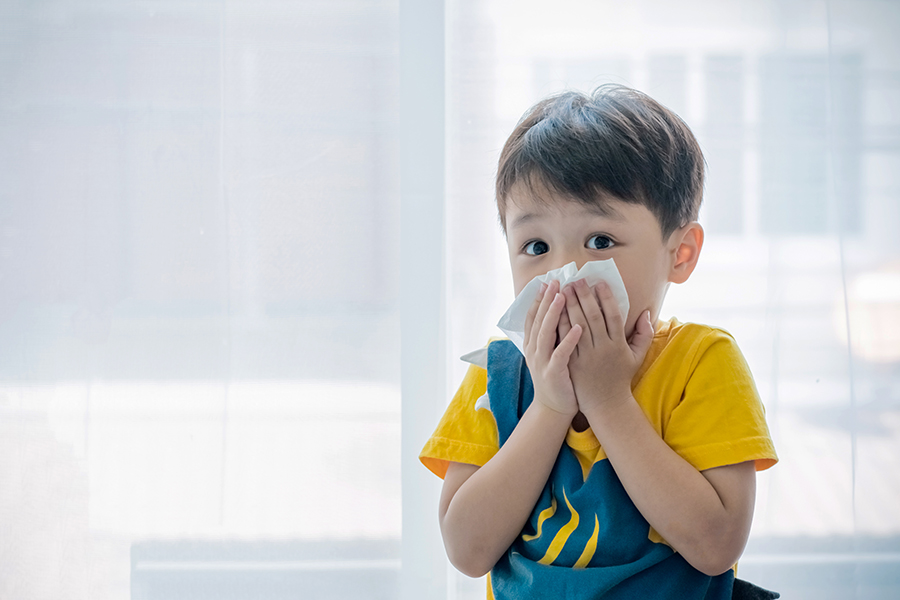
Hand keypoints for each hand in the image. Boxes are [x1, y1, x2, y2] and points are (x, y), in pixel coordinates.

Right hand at [522, 279, 582, 416]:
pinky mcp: (554, 373)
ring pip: (546, 333)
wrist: (554, 407)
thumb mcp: (548, 354)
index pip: (533, 317)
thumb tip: (558, 313)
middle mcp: (534, 350)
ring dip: (554, 314)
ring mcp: (542, 361)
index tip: (547, 283)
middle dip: (546, 300)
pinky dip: (569, 340)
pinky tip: (578, 327)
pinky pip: (561, 353)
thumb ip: (551, 335)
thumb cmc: (557, 378)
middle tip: (555, 282)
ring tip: (563, 296)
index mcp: (533, 345)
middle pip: (539, 320)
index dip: (539, 300)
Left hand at [561, 279, 654, 412]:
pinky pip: (566, 340)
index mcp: (618, 344)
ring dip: (570, 305)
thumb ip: (644, 334)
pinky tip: (555, 311)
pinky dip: (561, 324)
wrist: (606, 404)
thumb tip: (647, 313)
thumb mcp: (637, 357)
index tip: (599, 283)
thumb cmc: (621, 378)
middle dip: (584, 296)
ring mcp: (586, 355)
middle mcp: (602, 348)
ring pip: (577, 325)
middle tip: (577, 280)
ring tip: (564, 289)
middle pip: (593, 316)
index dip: (606, 298)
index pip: (613, 315)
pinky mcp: (573, 362)